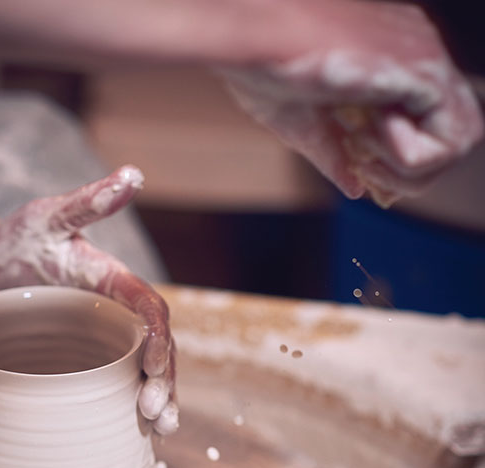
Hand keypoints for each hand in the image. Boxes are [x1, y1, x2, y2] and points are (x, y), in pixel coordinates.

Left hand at [0, 165, 176, 434]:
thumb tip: (134, 175)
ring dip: (158, 402)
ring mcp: (104, 342)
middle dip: (163, 384)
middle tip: (153, 415)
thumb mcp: (49, 218)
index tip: (155, 368)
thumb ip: (90, 203)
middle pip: (156, 351)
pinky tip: (139, 435)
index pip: (151, 313)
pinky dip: (129, 410)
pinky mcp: (85, 363)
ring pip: (143, 374)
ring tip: (161, 432)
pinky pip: (115, 387)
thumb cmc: (16, 240)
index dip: (159, 340)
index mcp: (116, 284)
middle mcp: (118, 316)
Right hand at [221, 1, 483, 205]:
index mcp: (394, 59)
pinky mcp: (423, 68)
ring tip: (362, 142)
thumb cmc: (263, 66)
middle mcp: (419, 52)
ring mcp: (426, 56)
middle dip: (410, 173)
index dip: (401, 163)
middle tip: (363, 160)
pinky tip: (367, 129)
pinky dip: (404, 155)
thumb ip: (336, 154)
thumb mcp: (304, 125)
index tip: (357, 159)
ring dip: (407, 167)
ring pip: (461, 142)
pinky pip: (447, 141)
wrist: (251, 36)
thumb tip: (355, 187)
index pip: (431, 128)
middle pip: (457, 139)